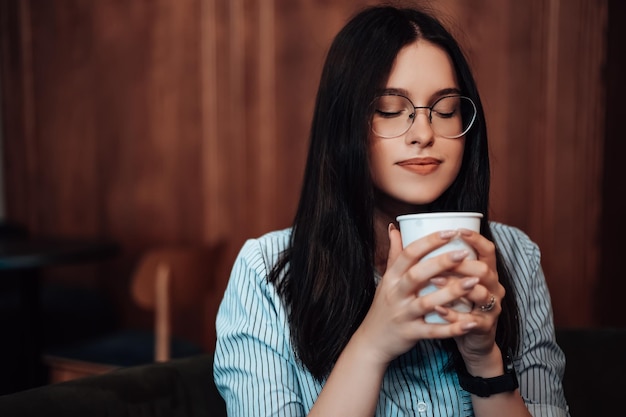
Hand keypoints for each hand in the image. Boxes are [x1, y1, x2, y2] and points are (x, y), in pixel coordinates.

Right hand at [352, 224, 480, 365]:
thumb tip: (394, 228)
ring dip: (451, 292)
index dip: (429, 241)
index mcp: (391, 278)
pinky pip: (433, 331)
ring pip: (427, 303)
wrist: (371, 340)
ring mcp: (403, 315)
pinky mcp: (410, 334)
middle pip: (417, 275)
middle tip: (464, 253)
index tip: (450, 232)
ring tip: (474, 282)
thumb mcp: (385, 280)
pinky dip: (452, 328)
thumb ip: (393, 254)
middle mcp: (395, 294)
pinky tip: (471, 322)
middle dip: (441, 263)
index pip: (408, 254)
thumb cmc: (383, 306)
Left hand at [430, 228, 504, 366]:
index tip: (457, 230)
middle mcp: (493, 288)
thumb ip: (435, 259)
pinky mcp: (484, 328)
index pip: (487, 251)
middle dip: (462, 264)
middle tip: (440, 259)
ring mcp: (491, 308)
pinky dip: (454, 315)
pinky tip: (437, 310)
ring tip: (435, 281)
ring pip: (480, 294)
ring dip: (457, 287)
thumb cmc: (457, 305)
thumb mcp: (450, 281)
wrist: (471, 340)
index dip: (476, 239)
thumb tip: (403, 232)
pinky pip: (471, 321)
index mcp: (485, 273)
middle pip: (484, 270)